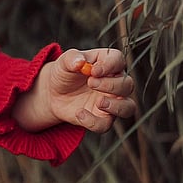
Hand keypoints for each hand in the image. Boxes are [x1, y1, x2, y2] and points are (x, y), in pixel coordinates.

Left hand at [13, 48, 136, 133]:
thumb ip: (72, 58)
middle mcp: (115, 82)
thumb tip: (80, 62)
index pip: (118, 60)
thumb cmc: (65, 73)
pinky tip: (79, 113)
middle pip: (127, 85)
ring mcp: (111, 102)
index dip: (110, 65)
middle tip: (90, 83)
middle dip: (111, 85)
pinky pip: (106, 124)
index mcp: (108, 63)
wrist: (54, 93)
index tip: (94, 70)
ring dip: (117, 106)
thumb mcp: (64, 62)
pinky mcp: (102, 118)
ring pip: (128, 107)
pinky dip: (93, 121)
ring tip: (99, 102)